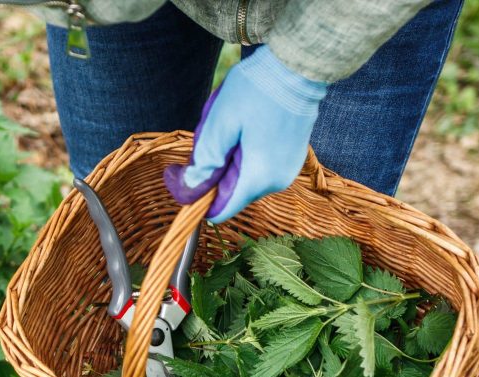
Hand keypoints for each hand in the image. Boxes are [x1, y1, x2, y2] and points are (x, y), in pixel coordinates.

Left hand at [164, 45, 327, 222]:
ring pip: (243, 178)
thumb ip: (205, 159)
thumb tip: (191, 187)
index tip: (180, 173)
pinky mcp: (292, 157)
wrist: (298, 65)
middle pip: (230, 192)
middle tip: (209, 133)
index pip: (220, 210)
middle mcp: (276, 181)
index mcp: (258, 177)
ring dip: (228, 160)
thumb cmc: (257, 89)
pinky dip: (244, 153)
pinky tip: (245, 125)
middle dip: (212, 171)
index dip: (196, 197)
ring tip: (230, 125)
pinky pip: (259, 166)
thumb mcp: (220, 122)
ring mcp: (287, 170)